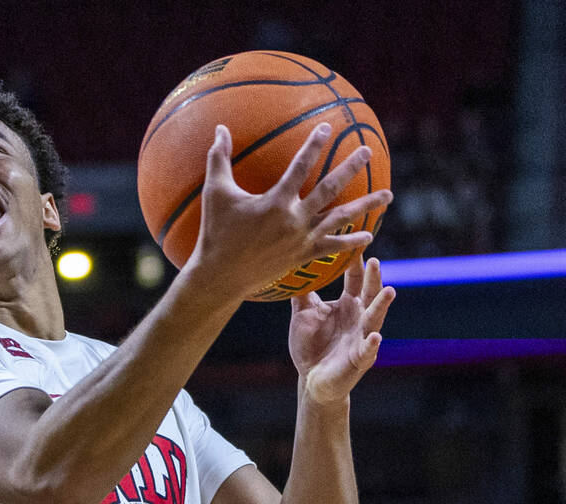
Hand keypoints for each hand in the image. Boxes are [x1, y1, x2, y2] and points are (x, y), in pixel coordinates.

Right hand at [187, 123, 392, 298]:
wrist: (221, 276)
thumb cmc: (215, 232)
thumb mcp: (215, 192)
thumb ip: (219, 158)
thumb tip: (220, 128)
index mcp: (275, 202)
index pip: (299, 166)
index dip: (313, 145)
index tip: (327, 127)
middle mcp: (294, 219)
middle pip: (329, 188)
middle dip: (350, 168)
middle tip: (367, 151)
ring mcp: (301, 239)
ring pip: (339, 219)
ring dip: (366, 206)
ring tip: (388, 195)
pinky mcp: (302, 256)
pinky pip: (332, 248)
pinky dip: (351, 242)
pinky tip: (369, 235)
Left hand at [289, 254, 395, 404]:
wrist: (311, 379)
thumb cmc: (310, 345)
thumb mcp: (303, 314)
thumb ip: (302, 293)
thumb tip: (292, 265)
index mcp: (347, 305)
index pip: (355, 280)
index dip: (355, 264)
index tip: (356, 244)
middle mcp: (359, 318)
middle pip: (370, 294)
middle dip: (373, 279)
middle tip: (374, 261)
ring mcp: (362, 337)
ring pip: (375, 318)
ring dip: (382, 305)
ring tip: (390, 290)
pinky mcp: (360, 359)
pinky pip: (367, 350)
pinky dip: (371, 344)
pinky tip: (374, 337)